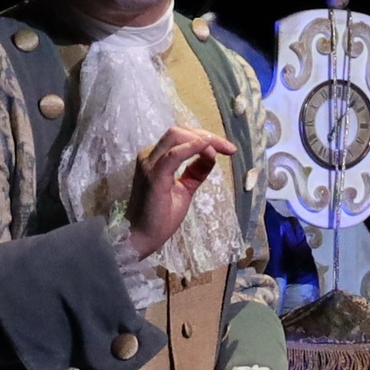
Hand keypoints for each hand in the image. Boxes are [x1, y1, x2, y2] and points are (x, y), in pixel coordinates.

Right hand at [124, 127, 235, 257]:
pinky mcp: (154, 176)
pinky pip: (174, 155)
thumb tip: (212, 156)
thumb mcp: (185, 190)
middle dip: (207, 135)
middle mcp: (150, 156)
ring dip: (202, 139)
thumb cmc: (159, 217)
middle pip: (179, 132)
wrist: (141, 237)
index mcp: (157, 159)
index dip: (205, 137)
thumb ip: (196, 172)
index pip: (181, 137)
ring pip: (176, 136)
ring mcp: (150, 164)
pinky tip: (207, 148)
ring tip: (220, 149)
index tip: (227, 148)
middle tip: (228, 148)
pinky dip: (192, 147)